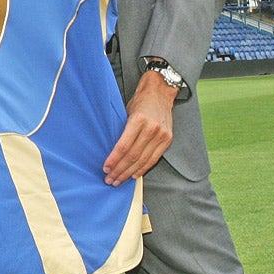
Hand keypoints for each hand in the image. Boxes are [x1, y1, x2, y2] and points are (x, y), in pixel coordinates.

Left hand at [102, 70, 176, 185]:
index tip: (105, 168)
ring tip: (118, 180)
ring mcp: (161, 135)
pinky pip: (154, 159)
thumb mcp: (126, 112)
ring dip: (129, 173)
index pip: (123, 146)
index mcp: (138, 120)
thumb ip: (121, 130)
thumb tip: (109, 151)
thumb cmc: (139, 101)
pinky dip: (143, 168)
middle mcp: (151, 129)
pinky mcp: (168, 140)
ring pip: (143, 160)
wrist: (160, 92)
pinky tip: (133, 175)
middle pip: (133, 156)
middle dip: (120, 170)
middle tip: (109, 179)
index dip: (114, 159)